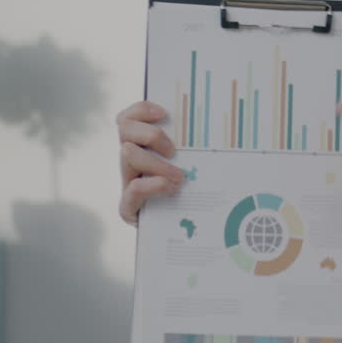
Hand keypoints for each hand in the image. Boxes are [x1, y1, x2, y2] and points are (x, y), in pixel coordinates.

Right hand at [116, 101, 184, 225]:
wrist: (179, 232)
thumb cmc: (192, 193)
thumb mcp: (194, 165)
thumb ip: (195, 148)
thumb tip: (217, 126)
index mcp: (143, 147)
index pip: (128, 118)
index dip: (141, 109)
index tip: (164, 113)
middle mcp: (130, 162)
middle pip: (124, 128)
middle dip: (151, 134)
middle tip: (173, 151)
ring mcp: (126, 183)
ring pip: (127, 154)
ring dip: (156, 163)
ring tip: (179, 177)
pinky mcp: (128, 208)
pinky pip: (133, 189)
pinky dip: (153, 184)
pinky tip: (171, 188)